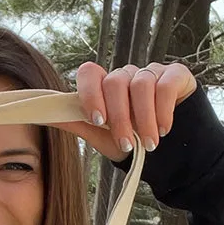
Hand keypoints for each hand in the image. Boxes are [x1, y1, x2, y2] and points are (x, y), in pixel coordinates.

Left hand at [58, 62, 197, 161]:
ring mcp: (151, 72)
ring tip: (149, 143)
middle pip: (115, 82)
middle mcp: (126, 76)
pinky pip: (165, 85)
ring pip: (141, 84)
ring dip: (144, 119)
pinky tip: (164, 129)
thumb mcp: (102, 138)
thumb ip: (78, 124)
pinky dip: (163, 110)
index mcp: (105, 88)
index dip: (90, 93)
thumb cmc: (131, 142)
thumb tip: (47, 116)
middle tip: (126, 143)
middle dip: (120, 117)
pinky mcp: (176, 75)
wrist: (168, 151)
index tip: (98, 120)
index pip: (89, 73)